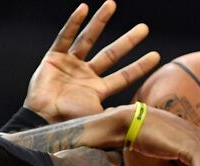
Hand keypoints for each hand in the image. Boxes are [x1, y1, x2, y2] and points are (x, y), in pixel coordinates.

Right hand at [24, 1, 159, 122]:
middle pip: (111, 54)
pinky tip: (83, 9)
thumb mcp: (98, 117)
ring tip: (111, 5)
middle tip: (144, 28)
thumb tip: (136, 117)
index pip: (123, 76)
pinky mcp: (53, 58)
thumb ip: (117, 114)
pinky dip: (73, 23)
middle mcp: (85, 75)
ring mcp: (70, 65)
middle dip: (127, 41)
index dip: (139, 66)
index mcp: (97, 90)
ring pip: (88, 39)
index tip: (155, 56)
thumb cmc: (68, 120)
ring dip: (100, 21)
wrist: (43, 117)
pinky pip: (64, 37)